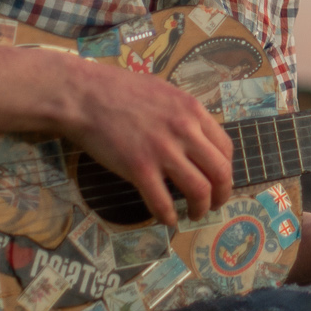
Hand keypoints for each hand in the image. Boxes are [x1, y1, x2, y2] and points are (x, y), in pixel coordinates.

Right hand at [64, 58, 235, 227]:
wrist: (85, 95)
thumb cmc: (119, 90)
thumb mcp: (164, 92)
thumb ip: (183, 115)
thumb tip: (195, 136)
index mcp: (193, 111)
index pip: (225, 148)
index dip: (226, 170)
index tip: (219, 181)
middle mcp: (185, 131)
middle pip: (220, 172)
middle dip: (222, 195)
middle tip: (215, 204)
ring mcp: (163, 151)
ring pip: (199, 190)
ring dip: (200, 209)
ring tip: (193, 214)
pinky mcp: (139, 168)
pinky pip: (163, 203)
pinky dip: (168, 217)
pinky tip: (166, 220)